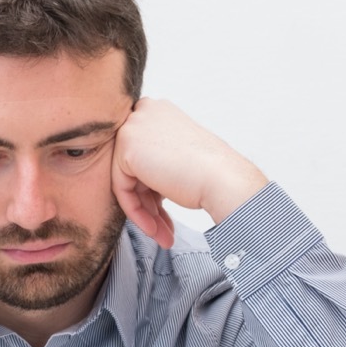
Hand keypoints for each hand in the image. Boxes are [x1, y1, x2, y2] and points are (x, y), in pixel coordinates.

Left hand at [111, 98, 267, 247]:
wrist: (224, 179)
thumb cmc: (212, 172)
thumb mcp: (178, 158)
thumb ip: (155, 162)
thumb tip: (138, 183)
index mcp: (158, 110)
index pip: (142, 154)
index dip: (152, 188)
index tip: (164, 211)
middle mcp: (144, 112)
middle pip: (133, 167)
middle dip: (148, 202)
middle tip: (162, 228)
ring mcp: (133, 127)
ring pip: (126, 180)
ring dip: (145, 213)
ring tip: (162, 235)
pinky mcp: (126, 148)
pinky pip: (121, 188)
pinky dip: (136, 211)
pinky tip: (153, 229)